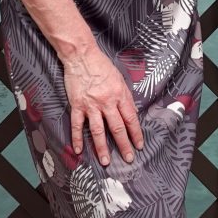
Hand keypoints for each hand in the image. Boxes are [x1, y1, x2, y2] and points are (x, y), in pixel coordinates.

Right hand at [62, 48, 143, 165]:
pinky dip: (78, 138)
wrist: (82, 56)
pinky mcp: (77, 105)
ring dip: (102, 148)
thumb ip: (125, 97)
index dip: (136, 133)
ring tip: (105, 162)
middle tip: (128, 159)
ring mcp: (91, 105)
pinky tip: (79, 150)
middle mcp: (107, 102)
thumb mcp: (120, 78)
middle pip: (117, 128)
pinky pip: (77, 125)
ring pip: (98, 131)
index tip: (139, 145)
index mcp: (119, 95)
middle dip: (124, 145)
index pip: (130, 118)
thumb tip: (132, 113)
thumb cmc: (102, 66)